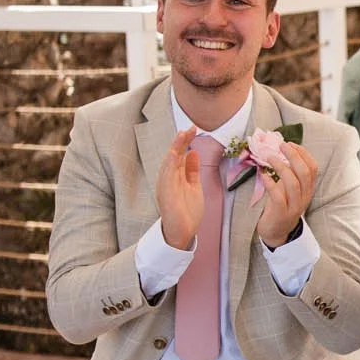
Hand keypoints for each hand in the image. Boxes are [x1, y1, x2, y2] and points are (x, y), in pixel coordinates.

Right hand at [156, 128, 203, 249]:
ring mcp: (166, 184)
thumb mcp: (194, 186)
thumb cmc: (187, 211)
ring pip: (170, 161)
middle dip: (182, 141)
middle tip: (192, 127)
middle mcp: (169, 178)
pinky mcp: (165, 191)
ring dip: (176, 147)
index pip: (181, 155)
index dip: (186, 142)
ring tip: (183, 134)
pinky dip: (171, 162)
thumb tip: (193, 153)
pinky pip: (167, 174)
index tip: (194, 130)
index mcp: (176, 176)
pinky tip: (176, 152)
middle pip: (175, 155)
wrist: (181, 231)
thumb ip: (192, 170)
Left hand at [254, 140, 319, 246]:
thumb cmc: (280, 206)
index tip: (290, 144)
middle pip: (304, 173)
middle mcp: (304, 196)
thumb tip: (279, 153)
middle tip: (280, 145)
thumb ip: (288, 175)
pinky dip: (270, 183)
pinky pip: (278, 196)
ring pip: (293, 183)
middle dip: (293, 156)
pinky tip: (263, 175)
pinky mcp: (282, 213)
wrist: (277, 232)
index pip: (313, 168)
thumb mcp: (288, 189)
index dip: (303, 153)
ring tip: (269, 158)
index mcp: (308, 189)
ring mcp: (294, 206)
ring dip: (281, 167)